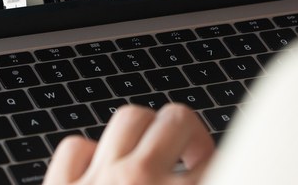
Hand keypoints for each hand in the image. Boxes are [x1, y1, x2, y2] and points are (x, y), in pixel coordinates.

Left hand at [44, 103, 214, 184]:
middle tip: (195, 161)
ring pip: (128, 120)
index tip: (219, 166)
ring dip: (145, 135)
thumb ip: (203, 183)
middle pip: (176, 119)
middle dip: (191, 136)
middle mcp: (136, 181)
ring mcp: (95, 181)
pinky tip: (104, 170)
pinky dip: (92, 154)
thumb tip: (206, 171)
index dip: (220, 160)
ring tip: (154, 158)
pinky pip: (77, 148)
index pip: (215, 157)